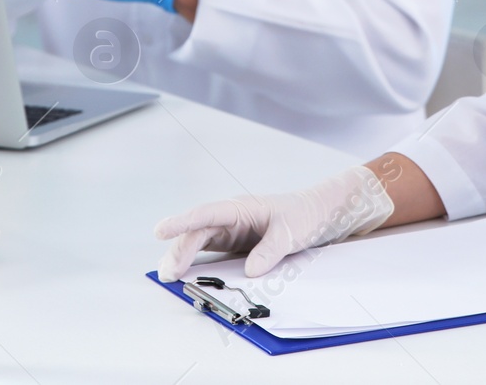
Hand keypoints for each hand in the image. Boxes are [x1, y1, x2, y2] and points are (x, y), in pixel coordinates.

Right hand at [154, 166, 394, 281]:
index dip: (182, 222)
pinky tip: (189, 277)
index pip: (205, 214)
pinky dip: (200, 266)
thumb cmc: (306, 214)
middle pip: (197, 233)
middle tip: (167, 273)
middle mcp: (231, 220)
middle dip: (179, 250)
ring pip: (201, 245)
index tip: (161, 230)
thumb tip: (249, 271)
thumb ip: (270, 249)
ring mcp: (234, 234)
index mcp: (240, 208)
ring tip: (169, 277)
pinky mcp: (239, 247)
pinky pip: (214, 256)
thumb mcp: (291, 231)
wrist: (324, 215)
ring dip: (184, 259)